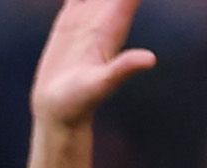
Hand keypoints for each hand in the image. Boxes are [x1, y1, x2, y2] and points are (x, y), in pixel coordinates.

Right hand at [27, 0, 155, 167]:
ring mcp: (83, 28)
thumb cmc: (76, 107)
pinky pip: (76, 3)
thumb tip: (150, 59)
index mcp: (108, 33)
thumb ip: (121, 70)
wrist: (56, 116)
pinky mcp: (67, 32)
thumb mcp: (98, 88)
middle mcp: (99, 27)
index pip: (124, 0)